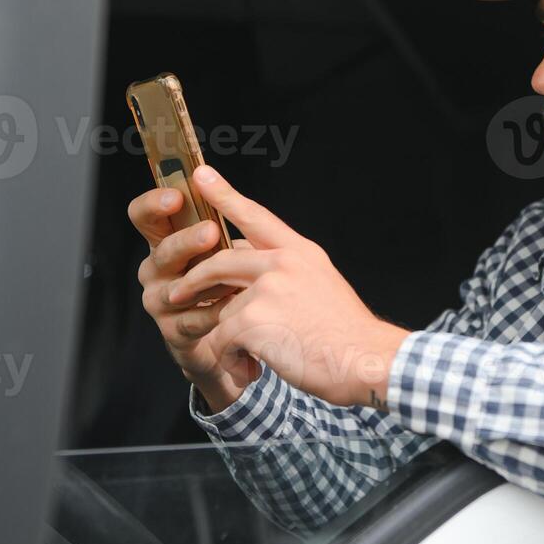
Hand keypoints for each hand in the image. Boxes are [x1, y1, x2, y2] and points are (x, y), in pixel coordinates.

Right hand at [128, 186, 260, 411]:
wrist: (229, 335)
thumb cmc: (224, 280)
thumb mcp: (221, 244)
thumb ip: (212, 212)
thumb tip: (208, 174)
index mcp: (164, 240)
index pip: (143, 216)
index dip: (153, 204)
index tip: (176, 197)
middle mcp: (155, 270)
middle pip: (163, 251)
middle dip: (187, 241)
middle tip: (211, 232)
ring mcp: (160, 301)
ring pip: (178, 288)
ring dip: (208, 280)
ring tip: (234, 276)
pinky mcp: (173, 332)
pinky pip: (193, 320)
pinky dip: (217, 312)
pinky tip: (236, 305)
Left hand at [166, 165, 409, 408]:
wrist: (366, 360)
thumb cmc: (346, 333)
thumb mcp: (321, 285)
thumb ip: (287, 272)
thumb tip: (250, 272)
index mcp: (300, 252)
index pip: (256, 216)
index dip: (225, 195)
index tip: (200, 175)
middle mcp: (283, 263)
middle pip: (221, 261)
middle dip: (194, 279)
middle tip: (176, 292)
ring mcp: (268, 288)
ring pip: (222, 308)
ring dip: (229, 337)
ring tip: (249, 357)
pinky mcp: (254, 318)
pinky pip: (222, 337)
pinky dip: (231, 357)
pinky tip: (250, 368)